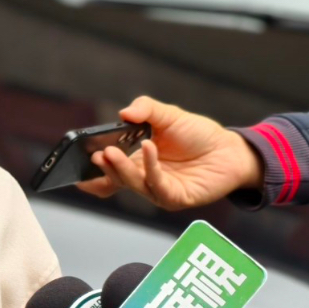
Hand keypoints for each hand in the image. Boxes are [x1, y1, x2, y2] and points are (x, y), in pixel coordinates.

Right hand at [76, 96, 263, 209]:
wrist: (231, 149)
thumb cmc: (198, 134)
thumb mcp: (168, 115)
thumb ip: (146, 109)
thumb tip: (123, 112)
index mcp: (136, 161)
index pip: (109, 170)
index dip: (93, 170)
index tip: (78, 162)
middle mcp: (144, 178)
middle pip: (116, 178)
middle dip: (104, 167)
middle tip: (96, 154)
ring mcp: (158, 190)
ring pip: (132, 184)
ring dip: (120, 169)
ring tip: (111, 152)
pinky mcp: (176, 198)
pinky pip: (157, 186)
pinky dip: (150, 167)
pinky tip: (148, 148)